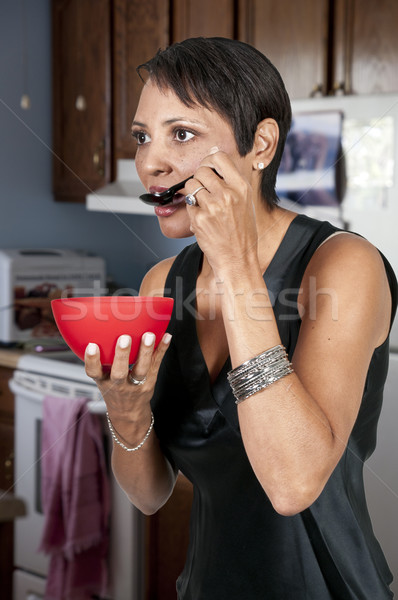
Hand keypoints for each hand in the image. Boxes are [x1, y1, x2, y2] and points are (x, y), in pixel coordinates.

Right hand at [84, 331, 171, 424]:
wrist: (129, 412)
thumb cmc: (114, 389)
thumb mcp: (102, 378)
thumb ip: (101, 360)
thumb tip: (100, 329)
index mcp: (103, 381)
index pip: (93, 372)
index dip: (92, 360)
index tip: (92, 346)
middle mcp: (118, 385)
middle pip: (119, 373)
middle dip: (122, 356)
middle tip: (124, 338)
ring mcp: (136, 385)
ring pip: (141, 369)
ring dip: (146, 352)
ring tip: (149, 336)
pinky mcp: (150, 382)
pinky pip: (156, 365)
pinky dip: (162, 350)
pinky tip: (166, 337)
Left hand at [185, 150, 258, 277]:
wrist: (238, 259)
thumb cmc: (242, 233)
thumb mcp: (245, 202)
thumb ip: (230, 181)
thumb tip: (213, 155)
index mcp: (241, 187)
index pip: (219, 157)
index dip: (209, 161)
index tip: (208, 169)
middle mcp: (228, 194)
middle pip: (202, 170)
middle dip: (199, 179)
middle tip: (204, 191)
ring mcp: (213, 206)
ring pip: (191, 185)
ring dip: (193, 193)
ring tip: (203, 205)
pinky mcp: (200, 219)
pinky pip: (189, 204)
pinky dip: (193, 211)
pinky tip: (203, 220)